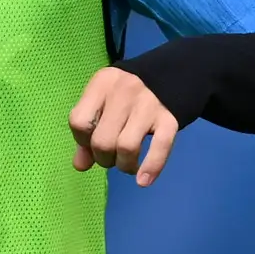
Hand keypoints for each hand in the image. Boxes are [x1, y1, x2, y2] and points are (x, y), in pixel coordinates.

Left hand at [66, 66, 181, 185]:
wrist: (175, 72)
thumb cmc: (130, 93)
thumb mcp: (105, 102)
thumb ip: (89, 130)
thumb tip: (80, 166)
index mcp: (102, 83)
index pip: (79, 122)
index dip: (82, 141)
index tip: (92, 143)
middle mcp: (124, 91)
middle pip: (102, 140)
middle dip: (104, 159)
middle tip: (111, 158)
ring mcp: (149, 104)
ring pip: (126, 147)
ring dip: (124, 165)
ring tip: (127, 164)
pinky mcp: (170, 117)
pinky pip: (160, 147)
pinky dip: (151, 168)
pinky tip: (143, 180)